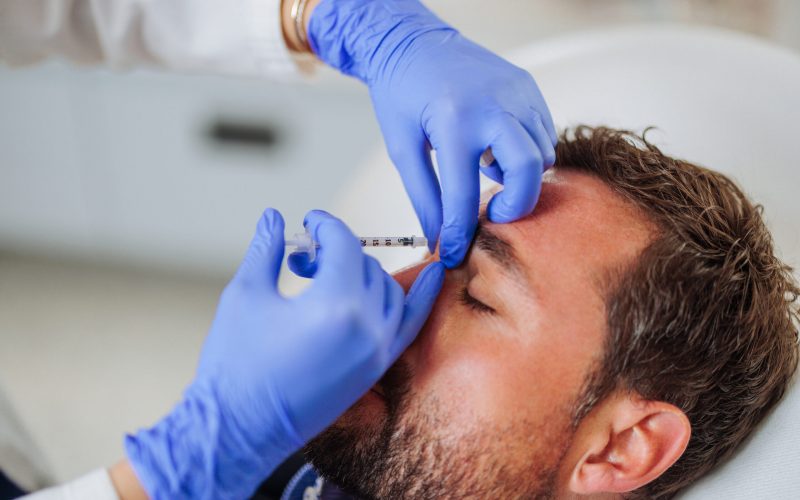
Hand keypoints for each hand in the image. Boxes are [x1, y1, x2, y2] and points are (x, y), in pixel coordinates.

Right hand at [124, 208, 443, 498]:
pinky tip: (432, 274)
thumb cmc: (235, 364)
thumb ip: (266, 249)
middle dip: (334, 253)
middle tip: (303, 259)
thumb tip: (273, 217)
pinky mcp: (376, 368)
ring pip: (388, 289)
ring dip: (363, 272)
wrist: (238, 431)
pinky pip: (410, 324)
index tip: (308, 222)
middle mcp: (367, 326)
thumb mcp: (246, 295)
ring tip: (328, 277)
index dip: (324, 226)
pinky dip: (421, 297)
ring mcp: (377, 350)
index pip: (344, 245)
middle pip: (365, 265)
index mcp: (335, 304)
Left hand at [309, 0, 556, 266]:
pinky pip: (543, 132)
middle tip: (494, 214)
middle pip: (528, 171)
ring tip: (486, 169)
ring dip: (521, 175)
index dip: (460, 232)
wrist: (412, 41)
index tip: (456, 252)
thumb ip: (424, 197)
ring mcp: (517, 92)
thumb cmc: (401, 93)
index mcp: (454, 122)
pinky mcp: (527, 86)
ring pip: (542, 153)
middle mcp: (493, 105)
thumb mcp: (403, 148)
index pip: (464, 195)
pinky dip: (527, 151)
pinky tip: (496, 148)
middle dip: (516, 205)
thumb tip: (439, 239)